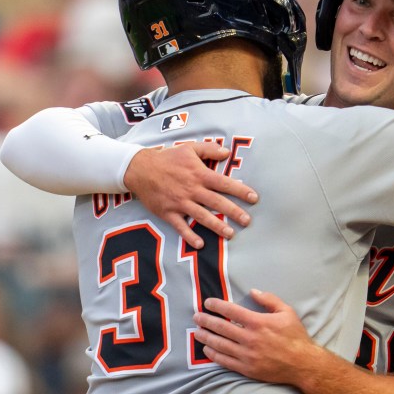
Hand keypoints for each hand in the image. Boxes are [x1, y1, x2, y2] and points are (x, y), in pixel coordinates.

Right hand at [124, 142, 258, 248]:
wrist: (139, 169)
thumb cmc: (167, 158)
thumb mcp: (188, 148)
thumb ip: (209, 149)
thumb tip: (227, 152)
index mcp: (199, 174)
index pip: (224, 183)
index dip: (240, 191)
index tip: (254, 198)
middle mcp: (192, 190)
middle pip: (217, 202)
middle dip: (234, 212)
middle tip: (247, 221)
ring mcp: (180, 202)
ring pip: (202, 216)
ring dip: (217, 226)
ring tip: (230, 234)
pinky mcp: (168, 212)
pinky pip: (180, 227)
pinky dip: (189, 236)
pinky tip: (200, 244)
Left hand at [194, 289, 318, 384]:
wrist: (303, 364)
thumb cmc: (295, 336)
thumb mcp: (287, 312)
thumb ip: (269, 300)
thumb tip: (253, 291)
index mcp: (258, 322)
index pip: (231, 311)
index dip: (216, 305)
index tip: (207, 303)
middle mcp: (249, 338)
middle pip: (221, 327)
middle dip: (206, 321)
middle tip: (196, 317)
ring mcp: (247, 355)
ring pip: (220, 344)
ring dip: (206, 337)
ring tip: (197, 332)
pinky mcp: (246, 369)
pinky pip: (225, 361)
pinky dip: (213, 355)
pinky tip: (207, 349)